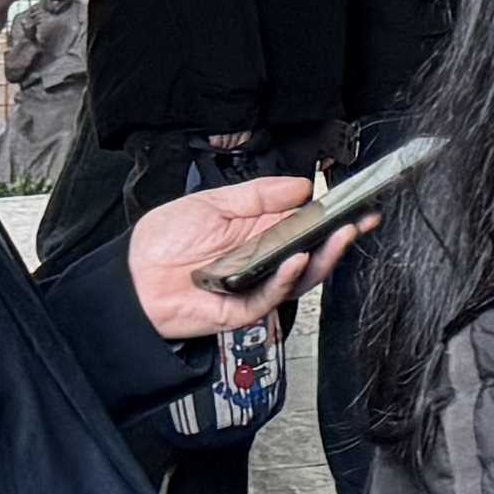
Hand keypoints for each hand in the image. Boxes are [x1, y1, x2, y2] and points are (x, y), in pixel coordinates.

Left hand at [132, 175, 347, 338]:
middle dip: (340, 237)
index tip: (357, 204)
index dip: (332, 216)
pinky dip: (288, 279)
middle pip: (313, 251)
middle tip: (362, 221)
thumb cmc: (162, 242)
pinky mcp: (243, 308)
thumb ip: (257, 195)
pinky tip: (296, 259)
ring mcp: (255, 284)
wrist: (131, 279)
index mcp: (259, 231)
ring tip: (338, 237)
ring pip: (301, 276)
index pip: (306, 224)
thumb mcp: (211, 203)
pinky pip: (273, 296)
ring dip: (324, 257)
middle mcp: (263, 259)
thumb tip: (300, 185)